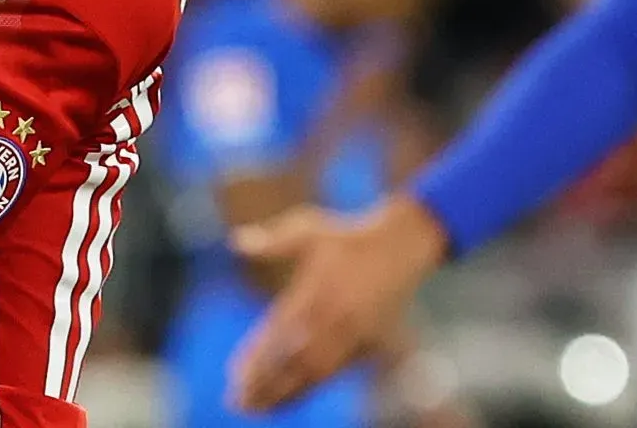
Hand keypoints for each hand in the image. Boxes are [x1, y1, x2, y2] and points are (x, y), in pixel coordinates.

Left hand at [227, 195, 448, 412]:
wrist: (403, 245)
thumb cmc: (348, 237)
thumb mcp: (311, 228)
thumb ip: (274, 240)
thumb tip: (236, 241)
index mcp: (317, 291)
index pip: (281, 331)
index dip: (257, 356)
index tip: (233, 375)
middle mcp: (336, 317)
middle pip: (296, 361)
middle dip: (266, 384)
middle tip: (237, 403)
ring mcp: (354, 333)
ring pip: (317, 373)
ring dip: (287, 393)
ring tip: (258, 409)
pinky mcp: (369, 342)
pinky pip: (336, 370)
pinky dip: (311, 386)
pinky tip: (290, 396)